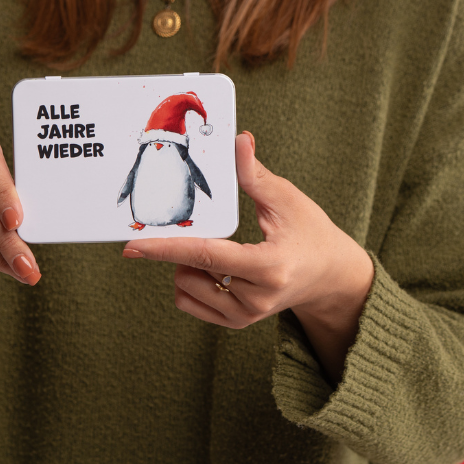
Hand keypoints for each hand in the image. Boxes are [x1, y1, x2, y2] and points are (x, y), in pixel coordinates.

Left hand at [122, 131, 372, 380]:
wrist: (330, 277)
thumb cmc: (310, 233)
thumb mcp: (287, 200)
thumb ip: (255, 174)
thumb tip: (238, 140)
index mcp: (269, 267)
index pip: (205, 255)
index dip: (165, 247)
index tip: (133, 245)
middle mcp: (255, 298)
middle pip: (190, 269)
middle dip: (182, 245)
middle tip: (199, 226)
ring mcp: (245, 316)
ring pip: (184, 287)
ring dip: (186, 264)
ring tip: (219, 248)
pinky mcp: (237, 323)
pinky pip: (189, 302)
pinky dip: (191, 281)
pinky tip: (213, 267)